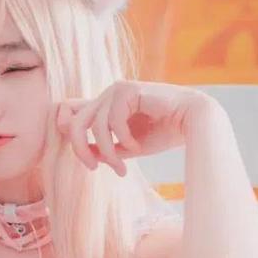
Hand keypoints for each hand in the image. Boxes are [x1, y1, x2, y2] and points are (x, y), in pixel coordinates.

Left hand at [55, 82, 207, 177]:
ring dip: (107, 151)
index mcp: (106, 105)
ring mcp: (117, 89)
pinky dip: (123, 139)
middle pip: (74, 121)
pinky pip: (113, 121)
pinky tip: (138, 146)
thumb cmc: (164, 133)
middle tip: (94, 168)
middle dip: (80, 149)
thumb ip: (105, 148)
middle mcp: (108, 94)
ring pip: (95, 126)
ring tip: (122, 166)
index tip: (84, 156)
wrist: (193, 122)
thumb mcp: (127, 146)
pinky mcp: (128, 89)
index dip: (64, 128)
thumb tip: (85, 153)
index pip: (70, 111)